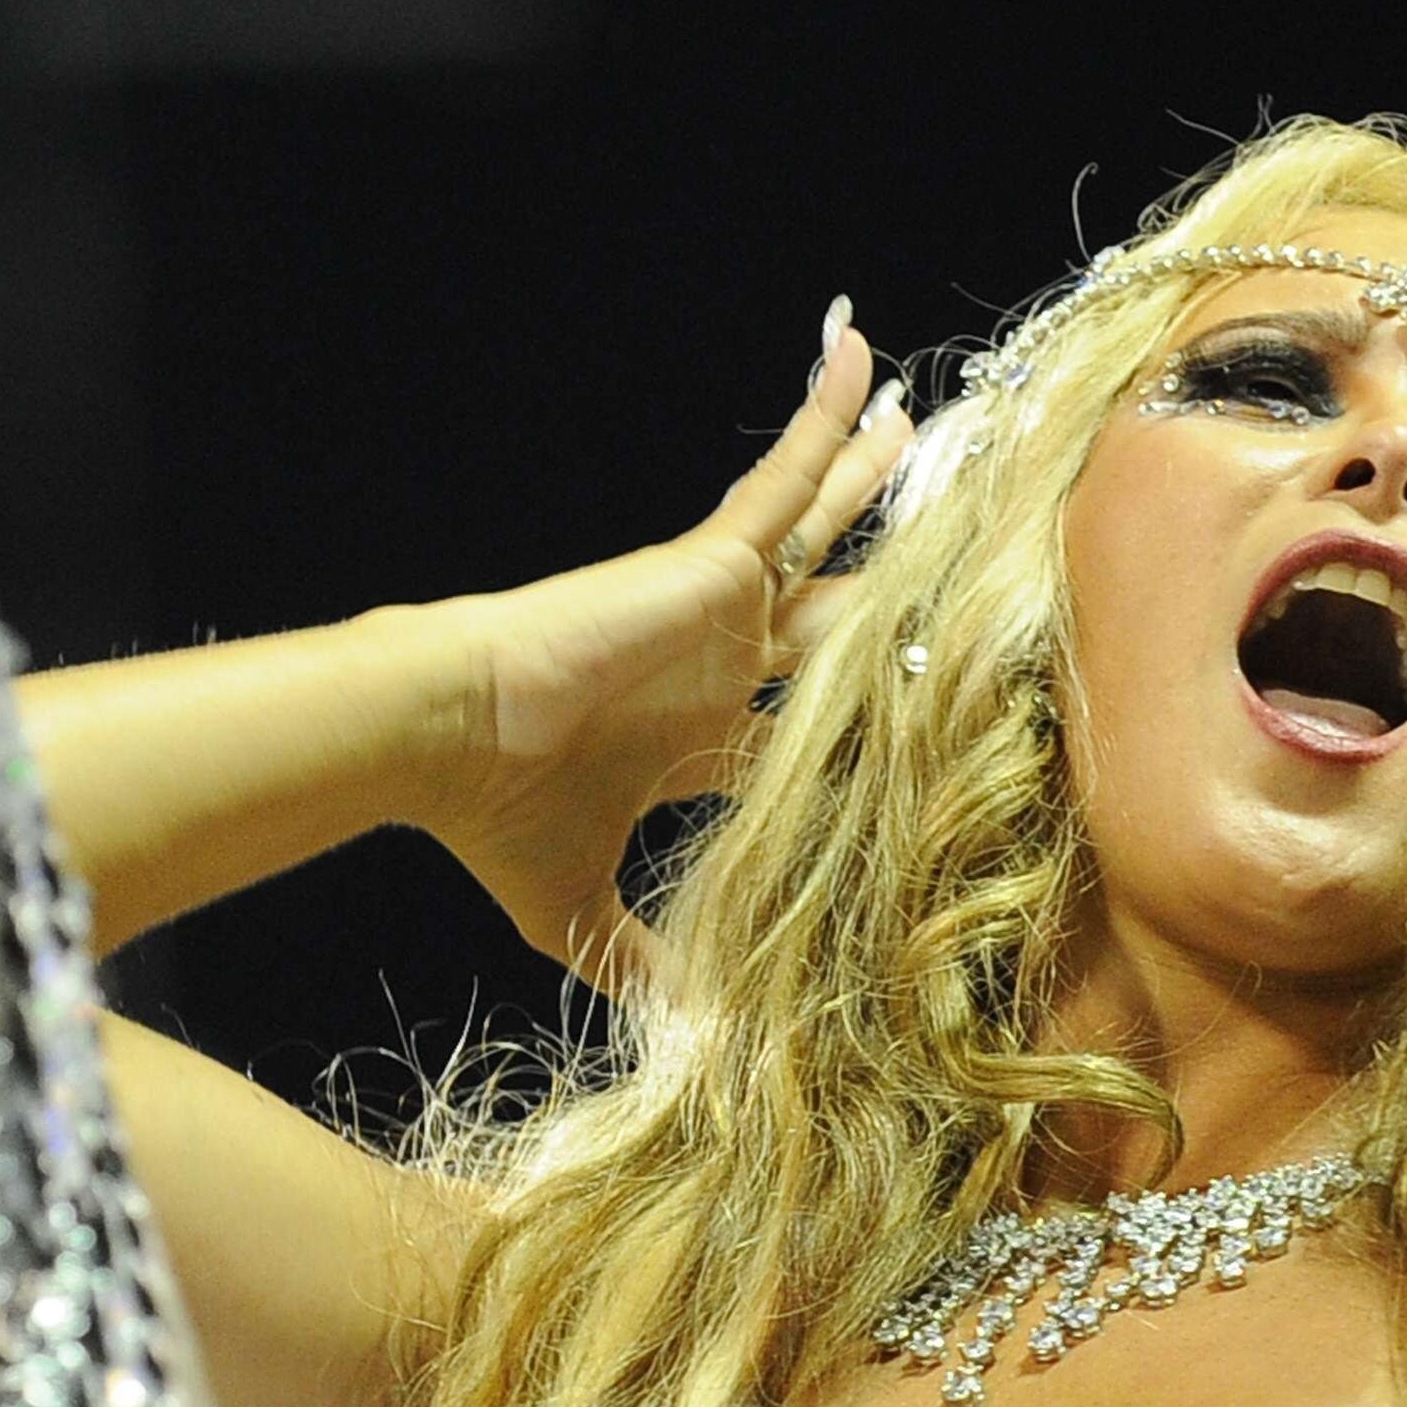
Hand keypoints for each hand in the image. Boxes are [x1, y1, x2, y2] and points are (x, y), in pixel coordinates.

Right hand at [429, 307, 912, 991]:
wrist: (446, 737)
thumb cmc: (494, 820)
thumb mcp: (575, 915)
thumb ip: (642, 969)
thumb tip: (693, 1048)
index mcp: (697, 747)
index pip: (806, 732)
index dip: (869, 729)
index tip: (946, 727)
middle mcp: (718, 670)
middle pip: (832, 622)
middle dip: (892, 593)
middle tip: (959, 554)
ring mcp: (717, 611)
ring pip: (824, 537)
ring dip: (873, 484)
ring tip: (927, 426)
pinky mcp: (708, 561)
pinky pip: (785, 478)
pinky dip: (826, 422)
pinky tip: (861, 358)